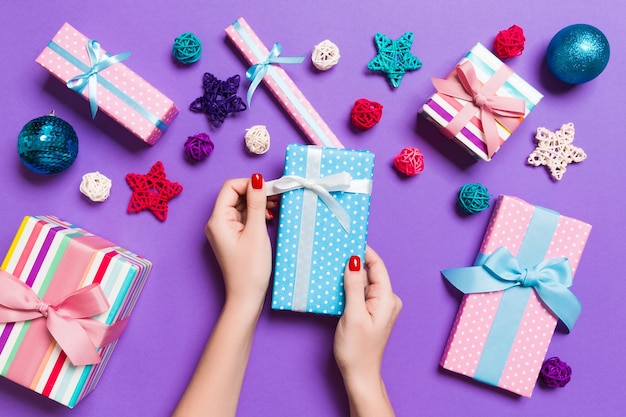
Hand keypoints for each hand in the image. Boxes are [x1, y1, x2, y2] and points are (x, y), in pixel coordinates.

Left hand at [205, 174, 277, 310]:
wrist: (246, 297)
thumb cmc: (250, 269)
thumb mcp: (256, 232)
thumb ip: (256, 204)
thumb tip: (257, 180)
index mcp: (218, 220)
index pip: (230, 187)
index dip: (250, 184)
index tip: (270, 189)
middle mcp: (217, 222)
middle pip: (236, 195)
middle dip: (256, 193)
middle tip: (277, 197)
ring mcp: (224, 230)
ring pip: (241, 205)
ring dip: (257, 203)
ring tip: (275, 208)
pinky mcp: (232, 236)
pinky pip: (243, 217)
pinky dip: (255, 214)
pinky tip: (268, 218)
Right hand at [334, 246, 401, 416]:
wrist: (359, 375)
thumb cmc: (357, 349)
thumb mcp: (353, 315)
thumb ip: (354, 286)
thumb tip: (354, 260)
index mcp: (387, 298)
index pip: (377, 265)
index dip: (363, 250)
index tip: (348, 238)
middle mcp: (387, 300)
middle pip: (371, 272)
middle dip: (354, 261)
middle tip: (336, 249)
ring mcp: (379, 306)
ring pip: (364, 282)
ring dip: (350, 273)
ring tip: (333, 263)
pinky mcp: (370, 312)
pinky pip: (361, 292)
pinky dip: (349, 286)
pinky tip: (336, 282)